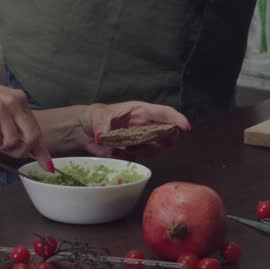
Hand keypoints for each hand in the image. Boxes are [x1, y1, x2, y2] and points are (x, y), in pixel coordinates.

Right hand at [0, 77, 53, 169]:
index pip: (36, 129)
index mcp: (20, 99)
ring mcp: (0, 106)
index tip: (47, 166)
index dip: (41, 151)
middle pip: (28, 138)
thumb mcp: (0, 108)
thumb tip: (32, 148)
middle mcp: (13, 100)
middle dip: (17, 151)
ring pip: (9, 141)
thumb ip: (16, 125)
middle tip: (4, 151)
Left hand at [74, 101, 191, 157]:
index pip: (164, 113)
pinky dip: (130, 157)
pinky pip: (138, 157)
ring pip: (154, 147)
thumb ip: (101, 127)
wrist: (83, 130)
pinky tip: (117, 151)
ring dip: (146, 150)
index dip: (177, 119)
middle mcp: (144, 124)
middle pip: (166, 131)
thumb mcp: (97, 117)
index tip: (186, 128)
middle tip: (167, 144)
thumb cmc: (93, 117)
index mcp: (140, 111)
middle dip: (169, 138)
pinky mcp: (132, 150)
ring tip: (128, 147)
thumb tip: (101, 137)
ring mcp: (139, 138)